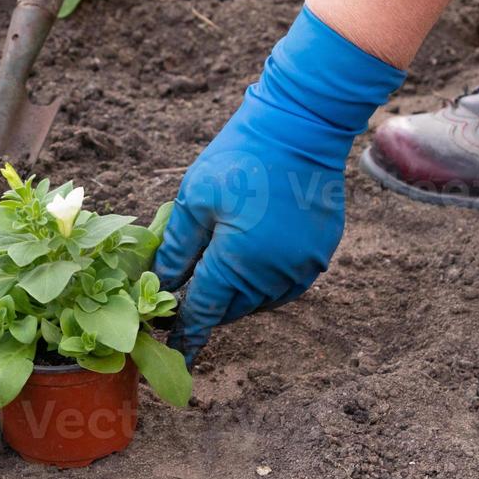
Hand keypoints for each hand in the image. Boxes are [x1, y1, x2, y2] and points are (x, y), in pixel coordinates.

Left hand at [154, 7, 407, 364]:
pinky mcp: (317, 257)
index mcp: (238, 261)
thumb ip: (178, 249)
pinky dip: (259, 285)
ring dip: (232, 298)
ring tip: (210, 287)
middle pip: (230, 308)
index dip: (185, 333)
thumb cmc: (240, 157)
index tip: (171, 351)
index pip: (203, 311)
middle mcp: (273, 275)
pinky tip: (244, 270)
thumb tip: (161, 286)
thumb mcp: (194, 199)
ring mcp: (300, 268)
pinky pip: (282, 286)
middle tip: (179, 308)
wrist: (301, 127)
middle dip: (205, 310)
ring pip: (256, 301)